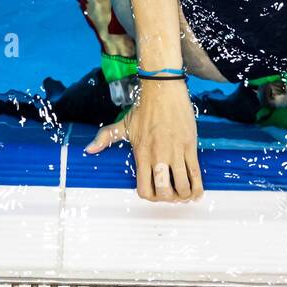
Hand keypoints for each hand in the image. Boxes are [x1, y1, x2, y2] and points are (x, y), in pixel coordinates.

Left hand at [86, 79, 202, 201]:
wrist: (163, 88)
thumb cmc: (143, 107)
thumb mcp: (123, 124)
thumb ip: (106, 138)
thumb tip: (89, 149)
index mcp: (142, 154)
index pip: (145, 189)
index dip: (151, 197)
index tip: (155, 194)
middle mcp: (158, 155)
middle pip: (164, 192)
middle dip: (168, 198)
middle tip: (171, 194)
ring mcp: (176, 151)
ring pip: (182, 185)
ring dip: (183, 194)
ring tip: (184, 193)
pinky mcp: (190, 145)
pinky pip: (195, 173)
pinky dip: (197, 187)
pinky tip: (196, 191)